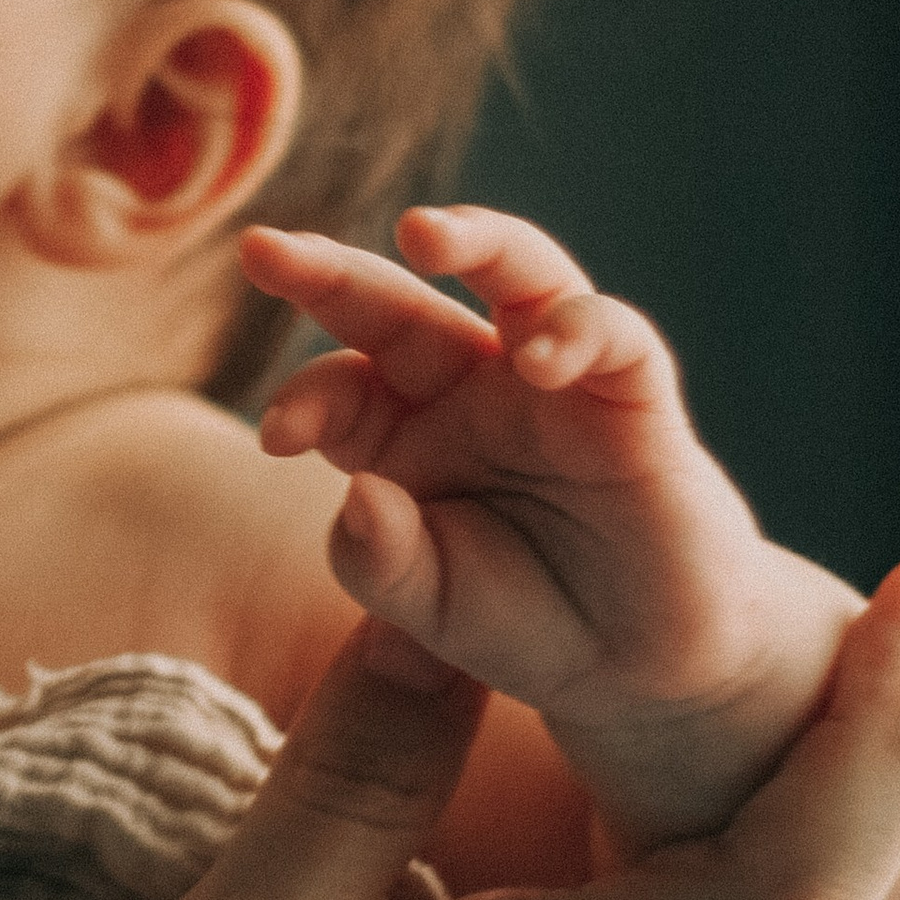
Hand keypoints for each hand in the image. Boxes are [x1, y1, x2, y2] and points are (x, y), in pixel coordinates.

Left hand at [246, 209, 855, 847]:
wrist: (637, 667)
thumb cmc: (521, 619)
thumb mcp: (427, 606)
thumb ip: (379, 559)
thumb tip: (356, 496)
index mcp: (402, 428)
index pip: (341, 383)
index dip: (307, 395)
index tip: (280, 435)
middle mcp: (469, 384)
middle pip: (397, 304)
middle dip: (330, 271)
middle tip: (262, 249)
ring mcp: (552, 379)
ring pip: (517, 273)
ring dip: (474, 241)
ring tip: (423, 232)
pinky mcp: (633, 394)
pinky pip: (612, 333)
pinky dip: (581, 329)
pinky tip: (543, 357)